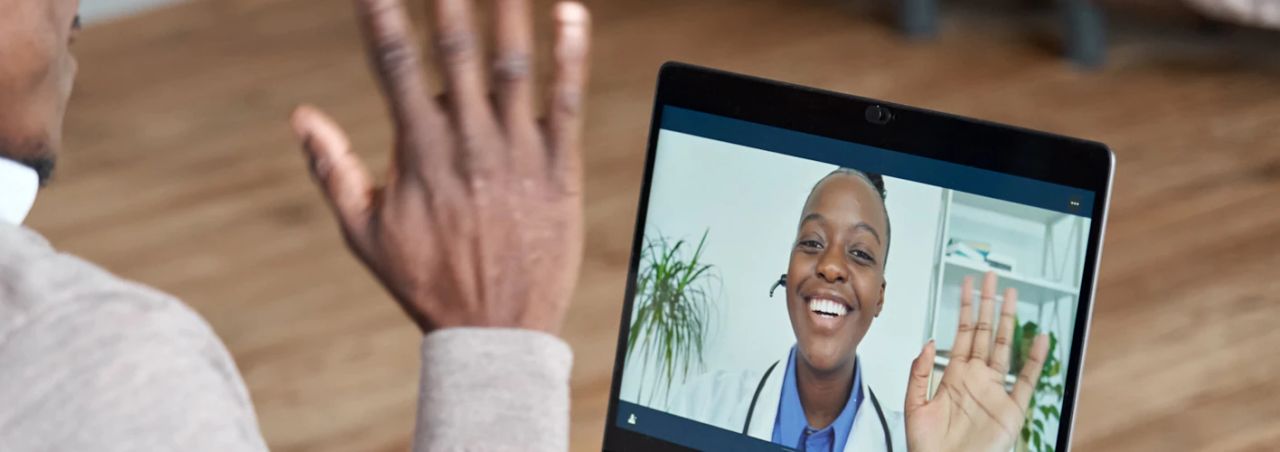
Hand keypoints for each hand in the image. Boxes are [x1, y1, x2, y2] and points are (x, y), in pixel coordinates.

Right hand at [289, 0, 590, 333]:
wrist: (497, 332)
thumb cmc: (427, 283)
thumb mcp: (365, 235)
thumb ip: (334, 171)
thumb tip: (301, 117)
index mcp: (420, 155)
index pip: (392, 66)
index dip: (381, 14)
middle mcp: (469, 145)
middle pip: (455, 51)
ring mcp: (518, 155)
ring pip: (512, 67)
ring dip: (508, 11)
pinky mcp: (560, 169)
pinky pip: (566, 103)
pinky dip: (570, 56)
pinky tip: (571, 13)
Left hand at [904, 272, 1049, 451]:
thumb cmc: (928, 446)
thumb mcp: (914, 405)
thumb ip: (919, 372)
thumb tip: (928, 342)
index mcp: (954, 375)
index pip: (963, 333)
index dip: (966, 309)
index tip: (968, 286)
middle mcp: (976, 378)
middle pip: (986, 333)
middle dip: (988, 304)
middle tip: (992, 278)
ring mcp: (995, 391)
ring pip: (1005, 348)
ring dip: (1009, 321)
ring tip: (1012, 296)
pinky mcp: (1011, 409)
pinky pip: (1026, 380)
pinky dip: (1035, 360)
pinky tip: (1040, 339)